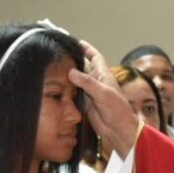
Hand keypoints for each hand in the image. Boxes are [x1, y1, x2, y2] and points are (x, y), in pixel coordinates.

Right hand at [68, 41, 139, 157]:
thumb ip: (87, 82)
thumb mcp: (103, 93)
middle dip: (74, 61)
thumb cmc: (118, 110)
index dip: (88, 49)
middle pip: (84, 68)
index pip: (95, 58)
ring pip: (77, 81)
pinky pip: (75, 95)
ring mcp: (90, 93)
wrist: (119, 129)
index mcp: (103, 76)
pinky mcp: (86, 104)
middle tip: (60, 56)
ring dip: (69, 77)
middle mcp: (96, 83)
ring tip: (55, 70)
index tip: (78, 43)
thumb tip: (71, 72)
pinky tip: (59, 89)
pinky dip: (68, 91)